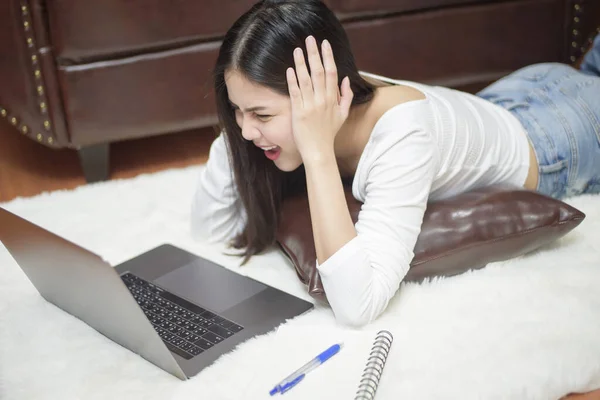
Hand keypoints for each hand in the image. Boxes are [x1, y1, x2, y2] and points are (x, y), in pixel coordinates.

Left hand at [286, 36, 353, 159]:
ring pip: (306, 80)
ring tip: (297, 49)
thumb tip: (346, 79)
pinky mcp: (298, 112)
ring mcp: (310, 106)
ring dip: (301, 63)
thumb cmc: (329, 133)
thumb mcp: (343, 115)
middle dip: (314, 54)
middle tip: (310, 39)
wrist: (319, 151)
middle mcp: (322, 100)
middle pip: (319, 72)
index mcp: (333, 99)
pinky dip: (293, 81)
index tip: (324, 44)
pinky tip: (290, 69)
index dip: (328, 57)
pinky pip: (295, 93)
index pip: (332, 73)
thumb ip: (346, 96)